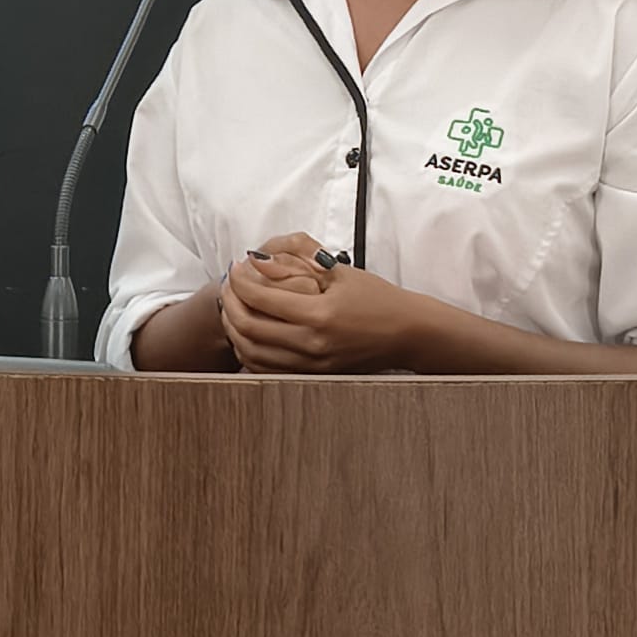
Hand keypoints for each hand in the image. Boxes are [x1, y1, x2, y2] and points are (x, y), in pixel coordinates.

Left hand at [222, 232, 425, 373]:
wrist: (407, 333)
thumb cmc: (376, 298)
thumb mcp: (338, 272)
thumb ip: (295, 266)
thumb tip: (257, 261)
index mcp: (320, 315)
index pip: (261, 300)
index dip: (240, 282)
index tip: (235, 269)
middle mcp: (313, 345)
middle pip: (249, 329)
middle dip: (231, 304)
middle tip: (229, 286)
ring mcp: (313, 365)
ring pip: (253, 354)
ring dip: (235, 330)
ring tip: (233, 307)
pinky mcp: (315, 375)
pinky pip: (268, 370)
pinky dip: (250, 352)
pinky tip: (249, 333)